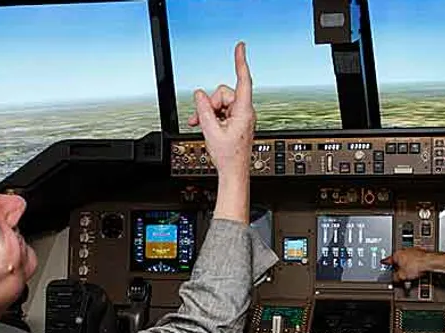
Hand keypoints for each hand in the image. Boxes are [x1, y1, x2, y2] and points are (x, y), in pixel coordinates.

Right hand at [187, 42, 254, 178]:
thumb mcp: (210, 131)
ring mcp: (241, 116)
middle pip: (223, 93)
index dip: (240, 62)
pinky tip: (205, 125)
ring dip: (209, 112)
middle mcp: (245, 111)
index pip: (243, 81)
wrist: (234, 173)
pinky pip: (221, 110)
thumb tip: (199, 94)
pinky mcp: (236, 121)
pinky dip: (212, 116)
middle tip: (203, 119)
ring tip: (202, 125)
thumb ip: (203, 110)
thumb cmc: (229, 157)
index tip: (240, 47)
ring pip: (220, 102)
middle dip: (210, 103)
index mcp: (243, 112)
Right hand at [382, 248, 431, 280]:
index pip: (388, 260)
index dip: (385, 264)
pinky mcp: (421, 252)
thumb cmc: (418, 266)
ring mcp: (413, 250)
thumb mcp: (402, 276)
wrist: (431, 262)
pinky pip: (415, 259)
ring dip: (407, 265)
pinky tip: (417, 270)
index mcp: (397, 254)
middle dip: (399, 267)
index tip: (383, 263)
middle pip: (398, 260)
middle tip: (400, 275)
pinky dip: (415, 264)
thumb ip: (395, 277)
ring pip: (407, 259)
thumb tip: (394, 279)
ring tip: (411, 274)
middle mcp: (404, 250)